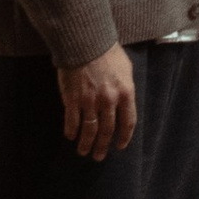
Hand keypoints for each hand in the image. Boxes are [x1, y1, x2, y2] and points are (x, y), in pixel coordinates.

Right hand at [58, 42, 136, 159]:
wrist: (86, 42)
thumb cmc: (107, 52)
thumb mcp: (126, 68)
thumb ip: (126, 87)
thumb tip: (124, 102)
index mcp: (126, 93)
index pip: (128, 122)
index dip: (124, 137)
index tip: (120, 146)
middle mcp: (109, 100)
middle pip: (107, 131)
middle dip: (103, 146)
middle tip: (99, 156)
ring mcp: (90, 101)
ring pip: (90, 130)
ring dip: (86, 143)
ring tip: (83, 152)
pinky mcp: (73, 99)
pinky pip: (72, 121)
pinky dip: (71, 131)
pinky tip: (70, 136)